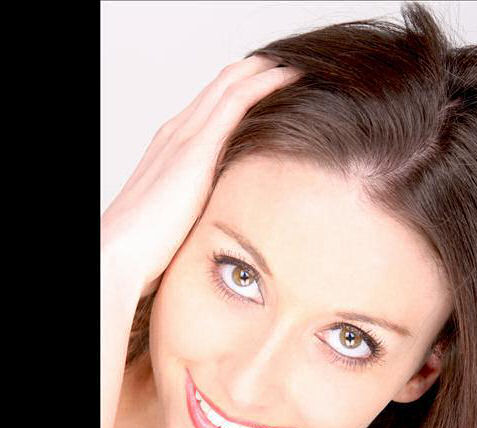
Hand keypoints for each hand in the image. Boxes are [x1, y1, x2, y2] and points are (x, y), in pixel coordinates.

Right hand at [101, 56, 300, 296]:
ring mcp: (185, 135)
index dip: (240, 91)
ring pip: (231, 85)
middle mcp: (177, 132)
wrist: (122, 253)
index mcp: (171, 148)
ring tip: (294, 66)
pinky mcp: (197, 147)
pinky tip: (289, 78)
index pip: (210, 106)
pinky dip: (264, 84)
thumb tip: (227, 212)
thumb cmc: (147, 246)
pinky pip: (237, 101)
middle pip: (221, 86)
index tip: (270, 88)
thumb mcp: (179, 216)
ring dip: (264, 71)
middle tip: (288, 68)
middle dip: (255, 72)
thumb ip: (200, 203)